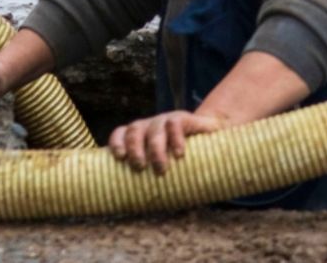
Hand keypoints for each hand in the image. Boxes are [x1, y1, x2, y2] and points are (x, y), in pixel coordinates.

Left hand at [108, 110, 227, 174]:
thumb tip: (139, 210)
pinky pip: (175, 124)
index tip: (120, 157)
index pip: (120, 133)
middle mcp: (149, 125)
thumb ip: (153, 180)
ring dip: (155, 149)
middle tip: (139, 167)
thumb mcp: (164, 165)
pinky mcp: (183, 118)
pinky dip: (175, 138)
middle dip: (134, 149)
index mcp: (139, 135)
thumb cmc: (180, 159)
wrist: (209, 136)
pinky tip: (179, 154)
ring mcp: (164, 120)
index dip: (117, 142)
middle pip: (134, 131)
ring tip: (160, 169)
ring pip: (154, 130)